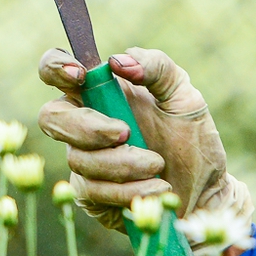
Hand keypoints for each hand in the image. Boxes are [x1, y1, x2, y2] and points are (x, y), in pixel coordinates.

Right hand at [36, 47, 252, 240]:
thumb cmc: (191, 139)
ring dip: (124, 163)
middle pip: (51, 117)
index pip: (55, 69)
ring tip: (158, 165)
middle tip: (126, 133)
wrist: (204, 190)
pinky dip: (130, 189)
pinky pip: (93, 191)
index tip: (80, 76)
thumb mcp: (184, 97)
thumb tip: (117, 61)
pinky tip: (156, 187)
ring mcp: (82, 159)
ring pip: (79, 159)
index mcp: (100, 92)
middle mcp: (83, 123)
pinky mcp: (89, 195)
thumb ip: (157, 67)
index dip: (55, 67)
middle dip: (88, 127)